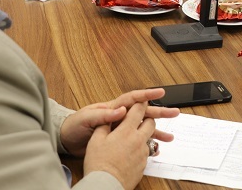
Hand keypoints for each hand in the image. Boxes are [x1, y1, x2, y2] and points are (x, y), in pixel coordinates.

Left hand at [60, 88, 178, 157]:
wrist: (66, 141)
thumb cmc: (73, 126)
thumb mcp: (85, 119)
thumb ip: (102, 115)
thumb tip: (120, 110)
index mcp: (112, 108)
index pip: (133, 99)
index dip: (146, 95)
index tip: (160, 93)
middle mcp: (119, 116)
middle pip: (143, 112)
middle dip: (159, 112)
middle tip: (174, 113)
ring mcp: (120, 128)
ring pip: (142, 128)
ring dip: (156, 131)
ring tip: (170, 137)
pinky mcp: (118, 140)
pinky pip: (136, 140)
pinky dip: (146, 144)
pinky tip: (155, 148)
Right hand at [82, 102, 159, 188]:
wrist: (105, 184)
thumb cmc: (99, 163)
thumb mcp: (96, 140)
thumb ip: (104, 125)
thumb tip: (110, 116)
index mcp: (126, 131)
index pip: (138, 110)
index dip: (141, 103)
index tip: (143, 100)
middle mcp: (138, 139)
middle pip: (151, 122)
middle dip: (149, 117)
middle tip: (143, 117)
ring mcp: (142, 152)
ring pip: (150, 137)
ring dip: (146, 134)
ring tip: (138, 135)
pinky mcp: (144, 163)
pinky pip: (146, 152)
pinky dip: (141, 149)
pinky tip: (134, 151)